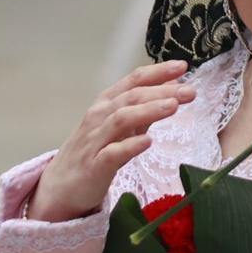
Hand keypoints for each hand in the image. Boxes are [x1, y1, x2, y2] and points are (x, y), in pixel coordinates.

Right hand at [27, 59, 192, 221]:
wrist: (61, 186)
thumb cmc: (94, 152)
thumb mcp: (120, 126)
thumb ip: (144, 108)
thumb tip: (172, 88)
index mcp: (107, 104)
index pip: (133, 81)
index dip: (157, 72)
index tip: (182, 66)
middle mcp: (99, 117)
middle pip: (131, 98)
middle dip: (161, 92)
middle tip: (190, 91)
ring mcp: (95, 141)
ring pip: (121, 120)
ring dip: (148, 111)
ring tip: (174, 106)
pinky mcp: (94, 166)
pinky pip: (112, 154)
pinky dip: (130, 146)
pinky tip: (148, 141)